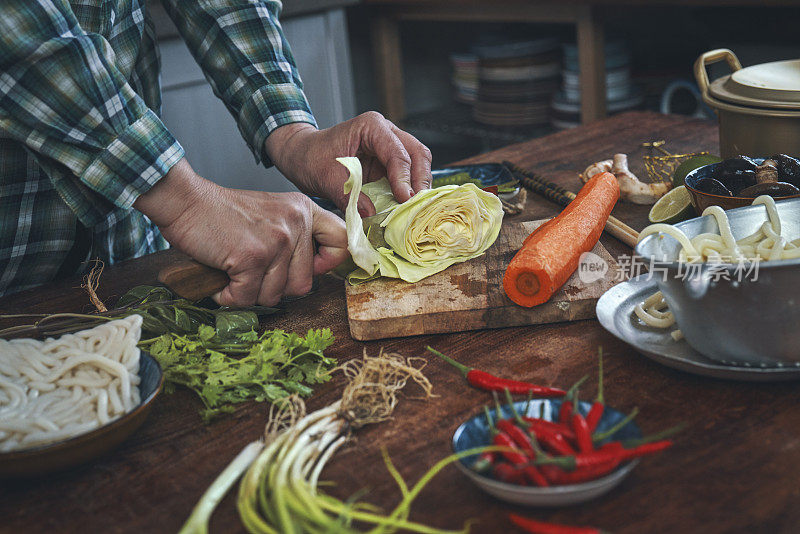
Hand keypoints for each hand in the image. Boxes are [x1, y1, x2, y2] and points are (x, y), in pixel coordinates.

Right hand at [134, 159, 347, 305]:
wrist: (185, 202)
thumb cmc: (223, 213)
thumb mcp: (272, 213)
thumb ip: (295, 236)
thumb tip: (313, 272)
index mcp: (303, 209)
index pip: (342, 240)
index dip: (328, 263)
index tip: (309, 268)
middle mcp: (296, 222)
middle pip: (304, 284)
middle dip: (275, 287)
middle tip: (253, 272)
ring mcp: (276, 240)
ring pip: (275, 295)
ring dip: (249, 292)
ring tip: (234, 271)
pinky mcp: (252, 257)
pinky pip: (247, 297)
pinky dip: (229, 296)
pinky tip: (222, 279)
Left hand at [265, 112, 432, 216]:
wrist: (302, 156)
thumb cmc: (311, 158)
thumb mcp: (326, 178)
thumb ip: (348, 195)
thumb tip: (371, 214)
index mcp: (371, 127)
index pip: (397, 152)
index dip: (403, 178)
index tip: (404, 199)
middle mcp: (386, 133)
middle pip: (418, 154)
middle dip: (420, 181)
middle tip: (417, 206)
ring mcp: (390, 147)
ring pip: (418, 164)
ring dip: (418, 187)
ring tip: (415, 209)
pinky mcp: (389, 163)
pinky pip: (408, 176)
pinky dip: (410, 191)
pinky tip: (406, 207)